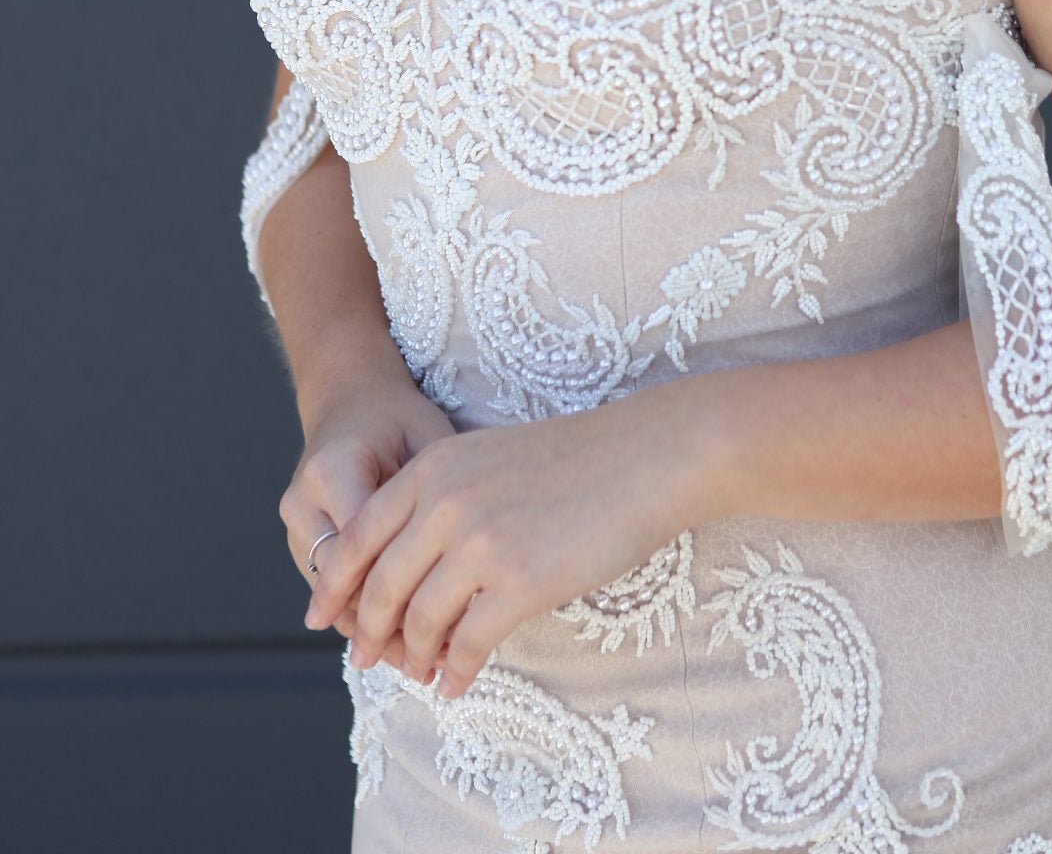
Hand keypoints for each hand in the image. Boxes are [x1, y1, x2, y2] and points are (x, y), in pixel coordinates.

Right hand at [279, 366, 460, 675]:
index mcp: (334, 470)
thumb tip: (471, 564)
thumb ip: (439, 495)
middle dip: (387, 627)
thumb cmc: (399, 417)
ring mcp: (295, 523)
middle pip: (343, 584)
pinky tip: (403, 640)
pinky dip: (364, 615)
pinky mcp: (299, 539)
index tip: (449, 627)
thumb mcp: (429, 440)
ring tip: (421, 663)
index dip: (406, 595)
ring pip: (332, 596)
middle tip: (434, 662)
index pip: (366, 551)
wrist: (349, 396)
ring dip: (373, 631)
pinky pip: (331, 589)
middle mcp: (303, 501)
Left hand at [302, 385, 701, 697]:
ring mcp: (479, 545)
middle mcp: (444, 505)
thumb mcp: (488, 458)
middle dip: (367, 632)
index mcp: (432, 469)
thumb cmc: (577, 459)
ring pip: (420, 621)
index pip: (357, 537)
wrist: (643, 457)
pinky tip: (458, 683)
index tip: (320, 617)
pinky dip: (457, 670)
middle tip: (362, 660)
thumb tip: (409, 563)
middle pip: (380, 587)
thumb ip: (442, 499)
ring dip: (415, 657)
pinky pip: (468, 645)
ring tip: (420, 674)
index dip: (334, 585)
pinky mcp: (518, 584)